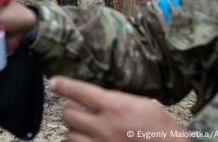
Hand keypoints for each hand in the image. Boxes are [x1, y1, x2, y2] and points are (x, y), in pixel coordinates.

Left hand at [50, 76, 188, 141]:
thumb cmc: (163, 131)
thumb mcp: (142, 104)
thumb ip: (117, 99)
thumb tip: (97, 96)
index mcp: (114, 107)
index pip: (79, 91)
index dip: (63, 85)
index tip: (54, 82)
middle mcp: (103, 127)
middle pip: (68, 114)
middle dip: (72, 112)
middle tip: (81, 113)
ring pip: (69, 135)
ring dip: (75, 132)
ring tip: (87, 131)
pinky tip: (88, 141)